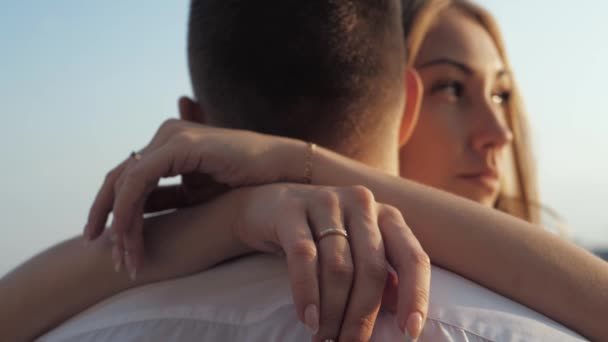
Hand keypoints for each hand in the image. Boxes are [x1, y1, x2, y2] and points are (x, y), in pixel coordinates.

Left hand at [83, 119, 303, 275]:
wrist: (283, 170)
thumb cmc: (245, 182)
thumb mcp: (196, 195)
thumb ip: (166, 198)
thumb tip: (138, 216)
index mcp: (167, 146)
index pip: (127, 178)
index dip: (112, 211)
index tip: (108, 244)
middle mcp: (165, 136)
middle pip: (118, 178)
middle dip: (106, 218)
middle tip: (107, 254)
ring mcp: (172, 137)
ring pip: (126, 181)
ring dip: (120, 221)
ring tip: (123, 255)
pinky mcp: (182, 145)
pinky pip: (141, 179)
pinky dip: (130, 209)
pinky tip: (128, 235)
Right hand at [234, 183, 429, 340]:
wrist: (263, 205)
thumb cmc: (318, 234)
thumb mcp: (356, 250)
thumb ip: (381, 276)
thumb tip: (398, 312)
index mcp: (386, 216)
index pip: (412, 258)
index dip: (416, 296)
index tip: (410, 332)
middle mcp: (361, 204)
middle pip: (372, 268)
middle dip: (362, 316)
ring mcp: (326, 202)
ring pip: (338, 267)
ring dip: (332, 311)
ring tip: (324, 338)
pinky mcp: (291, 209)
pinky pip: (303, 256)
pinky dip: (307, 292)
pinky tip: (307, 318)